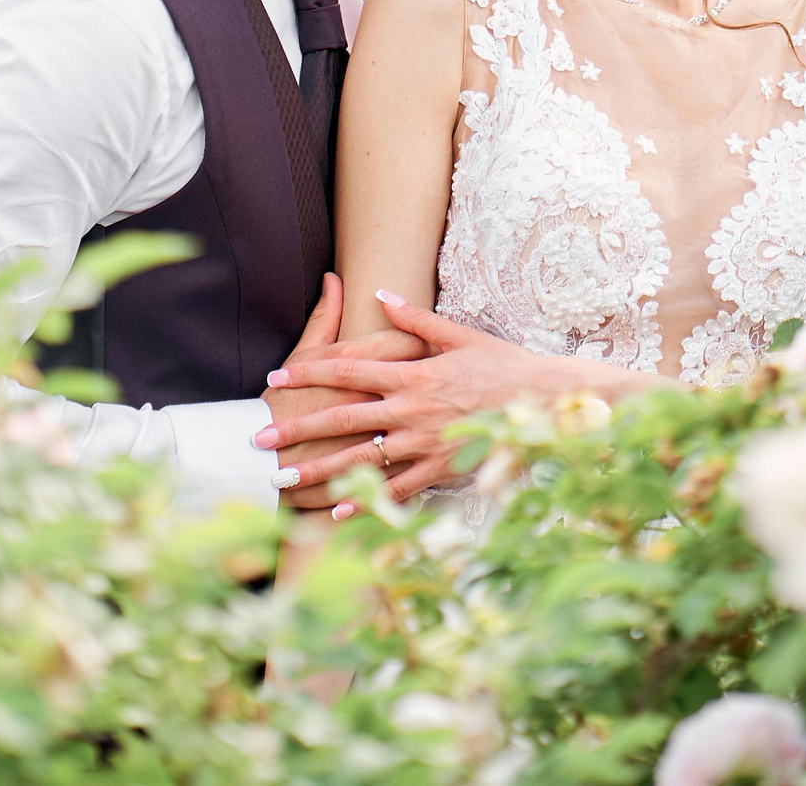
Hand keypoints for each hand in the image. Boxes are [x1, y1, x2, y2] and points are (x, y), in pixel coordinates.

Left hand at [260, 290, 649, 512]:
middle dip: (297, 431)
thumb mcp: (461, 336)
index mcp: (413, 373)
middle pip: (341, 419)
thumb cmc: (504, 366)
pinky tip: (336, 511)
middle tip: (259, 441)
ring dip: (317, 472)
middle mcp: (411, 409)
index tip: (275, 378)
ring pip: (361, 460)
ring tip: (282, 482)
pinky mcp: (441, 470)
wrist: (546, 403)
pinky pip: (396, 489)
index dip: (308, 373)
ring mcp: (424, 443)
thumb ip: (417, 320)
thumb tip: (382, 295)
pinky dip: (366, 500)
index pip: (348, 370)